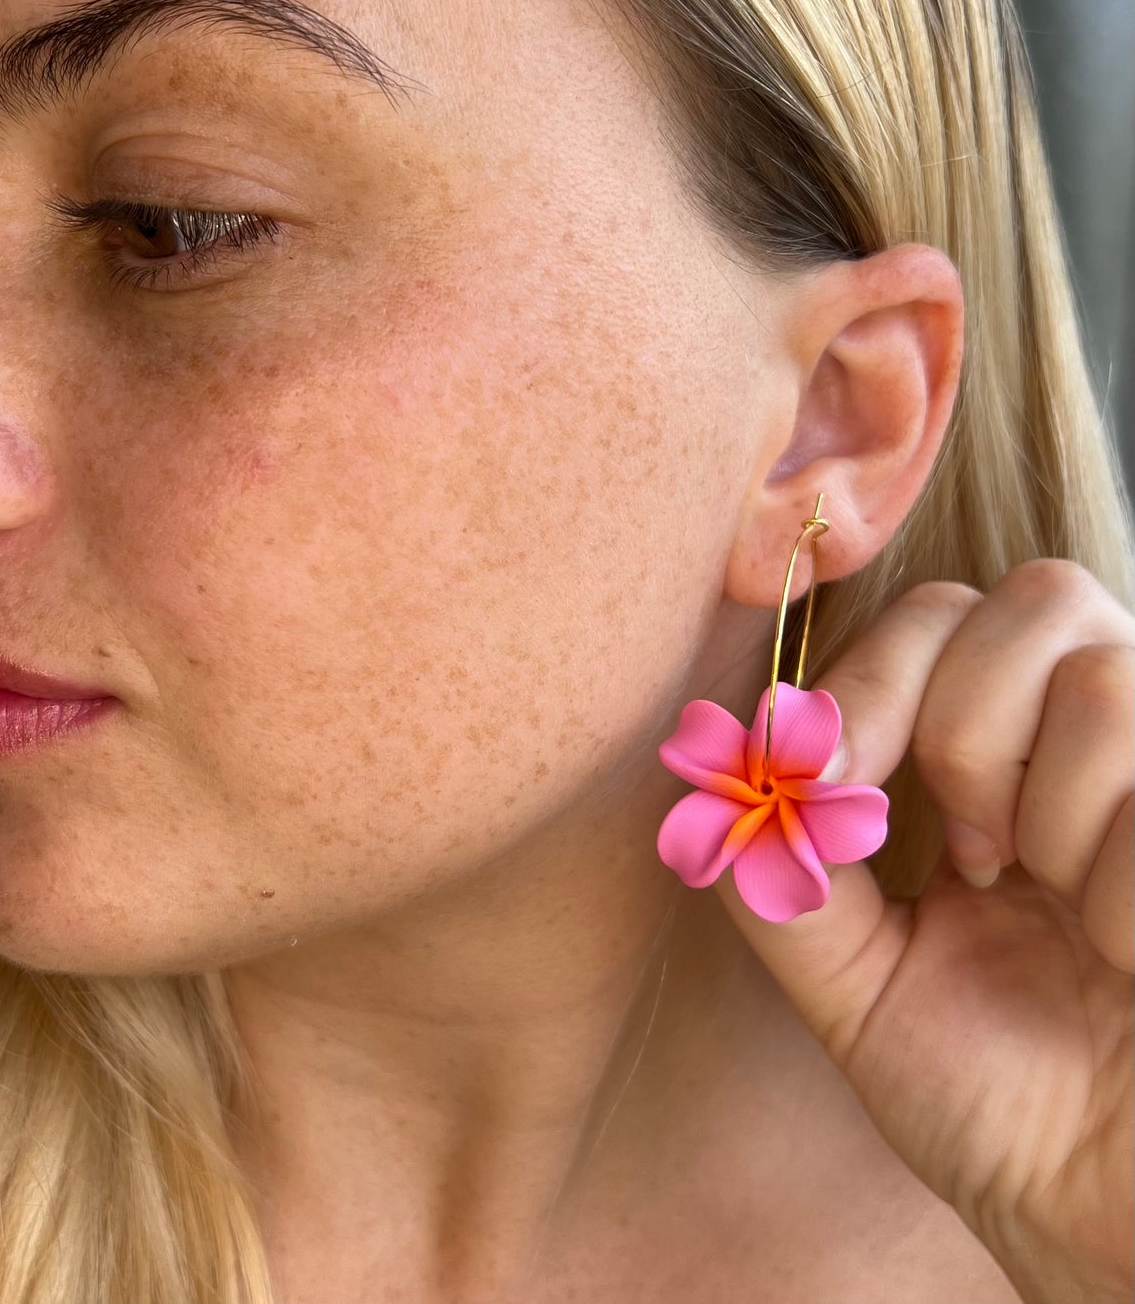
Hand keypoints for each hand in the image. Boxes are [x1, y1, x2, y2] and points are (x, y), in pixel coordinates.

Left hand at [716, 559, 1133, 1303]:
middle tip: (968, 851)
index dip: (872, 675)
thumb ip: (783, 872)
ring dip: (1051, 815)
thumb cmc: (996, 1102)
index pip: (946, 613)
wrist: (1101, 1223)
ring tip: (1055, 906)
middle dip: (965, 726)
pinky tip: (1121, 955)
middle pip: (1037, 598)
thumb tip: (727, 760)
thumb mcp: (853, 981)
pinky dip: (1119, 897)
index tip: (825, 777)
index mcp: (1016, 754)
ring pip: (1103, 680)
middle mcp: (1110, 740)